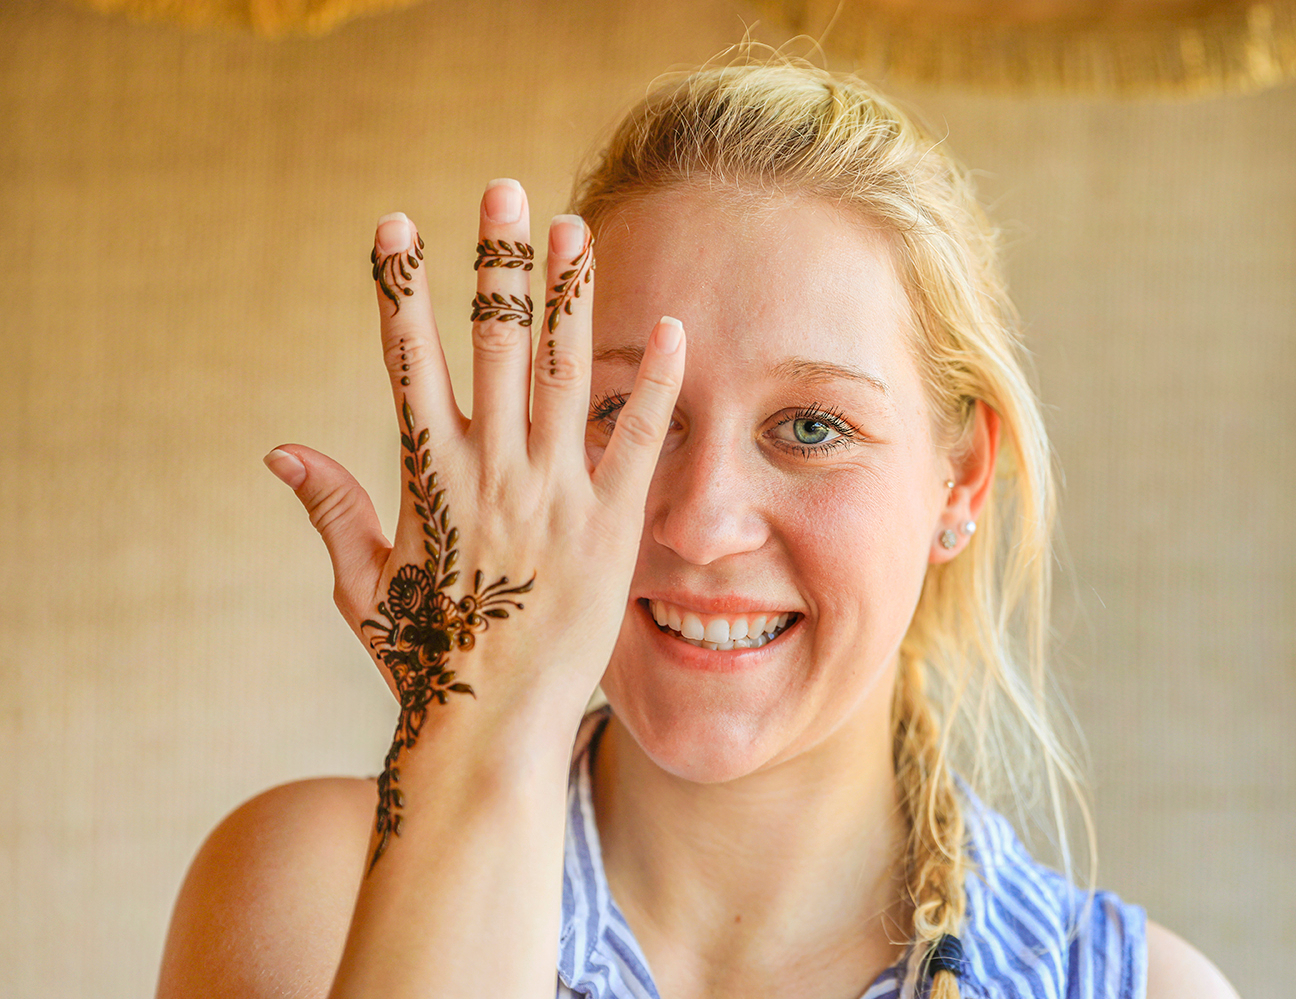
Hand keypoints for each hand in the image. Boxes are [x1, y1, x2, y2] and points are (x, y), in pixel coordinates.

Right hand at [262, 179, 683, 868]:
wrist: (491, 726)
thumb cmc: (424, 659)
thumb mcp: (363, 586)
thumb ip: (333, 510)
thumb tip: (279, 451)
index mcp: (430, 479)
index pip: (409, 363)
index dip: (400, 291)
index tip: (396, 227)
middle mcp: (493, 472)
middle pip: (495, 346)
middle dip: (496, 265)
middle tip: (501, 192)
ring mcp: (555, 495)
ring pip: (567, 375)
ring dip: (570, 296)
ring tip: (573, 228)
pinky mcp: (612, 526)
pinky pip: (637, 442)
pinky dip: (656, 385)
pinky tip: (672, 330)